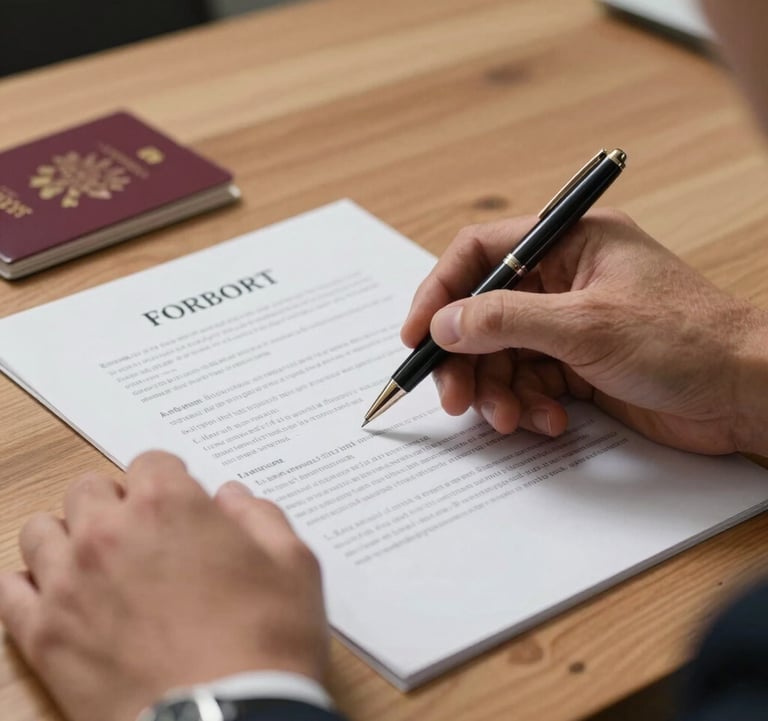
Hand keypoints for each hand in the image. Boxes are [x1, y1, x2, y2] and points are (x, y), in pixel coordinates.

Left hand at [0, 451, 327, 720]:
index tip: (182, 501)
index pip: (151, 462)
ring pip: (42, 531)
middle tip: (143, 532)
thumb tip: (233, 498)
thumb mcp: (293, 564)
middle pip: (89, 489)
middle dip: (117, 501)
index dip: (172, 479)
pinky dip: (34, 585)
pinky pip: (12, 591)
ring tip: (99, 561)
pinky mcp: (45, 638)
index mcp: (169, 506)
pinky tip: (62, 596)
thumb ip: (260, 515)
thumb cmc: (264, 642)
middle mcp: (109, 534)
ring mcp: (68, 584)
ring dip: (70, 536)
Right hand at [402, 209, 767, 455]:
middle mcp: (564, 279)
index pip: (480, 253)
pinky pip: (529, 383)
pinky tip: (551, 422)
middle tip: (456, 399)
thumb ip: (506, 320)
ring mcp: (569, 324)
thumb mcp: (586, 325)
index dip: (440, 292)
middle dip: (467, 360)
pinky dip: (528, 406)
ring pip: (502, 355)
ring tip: (511, 419)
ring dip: (498, 392)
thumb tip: (444, 323)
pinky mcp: (578, 365)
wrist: (747, 394)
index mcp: (568, 242)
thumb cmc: (688, 341)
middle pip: (484, 313)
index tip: (416, 336)